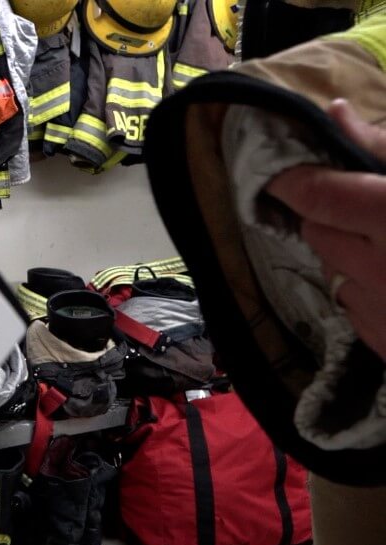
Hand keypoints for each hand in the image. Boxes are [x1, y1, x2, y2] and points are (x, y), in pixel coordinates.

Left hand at [266, 99, 385, 359]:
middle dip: (332, 213)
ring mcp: (385, 313)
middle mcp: (383, 269)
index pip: (316, 194)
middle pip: (317, 231)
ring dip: (351, 252)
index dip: (293, 177)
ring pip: (333, 269)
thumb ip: (385, 147)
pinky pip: (354, 307)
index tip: (284, 168)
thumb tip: (337, 114)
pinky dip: (369, 290)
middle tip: (370, 204)